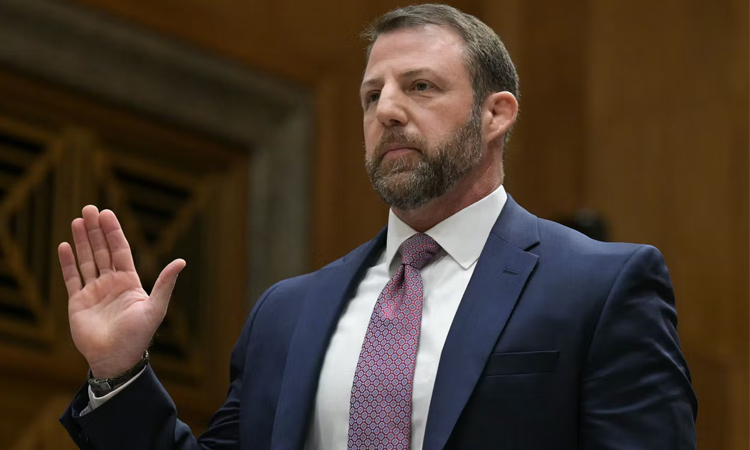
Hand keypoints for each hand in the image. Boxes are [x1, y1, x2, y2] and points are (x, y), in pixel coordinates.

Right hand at [58, 205, 185, 378]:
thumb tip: (181, 261)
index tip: (107, 213)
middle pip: (101, 250)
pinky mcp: (78, 302)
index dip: (113, 232)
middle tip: (89, 209)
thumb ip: (165, 284)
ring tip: (76, 220)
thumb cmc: (138, 335)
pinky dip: (68, 262)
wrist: (116, 358)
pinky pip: (72, 278)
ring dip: (82, 240)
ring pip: (87, 260)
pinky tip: (65, 246)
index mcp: (129, 281)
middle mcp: (111, 283)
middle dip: (96, 230)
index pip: (120, 250)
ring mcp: (94, 291)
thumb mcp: (155, 308)